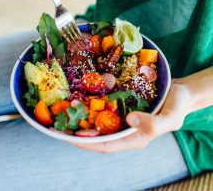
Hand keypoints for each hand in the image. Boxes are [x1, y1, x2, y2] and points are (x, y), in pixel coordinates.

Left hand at [72, 80, 192, 152]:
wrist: (179, 92)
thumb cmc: (177, 106)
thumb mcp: (171, 117)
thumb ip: (153, 123)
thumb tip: (129, 119)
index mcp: (134, 138)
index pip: (105, 145)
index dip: (86, 143)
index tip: (68, 137)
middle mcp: (124, 129)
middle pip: (96, 134)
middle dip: (77, 130)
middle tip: (58, 122)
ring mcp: (121, 116)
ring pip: (97, 120)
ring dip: (81, 115)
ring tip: (64, 107)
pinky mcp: (121, 104)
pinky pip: (104, 105)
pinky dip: (92, 102)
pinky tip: (81, 93)